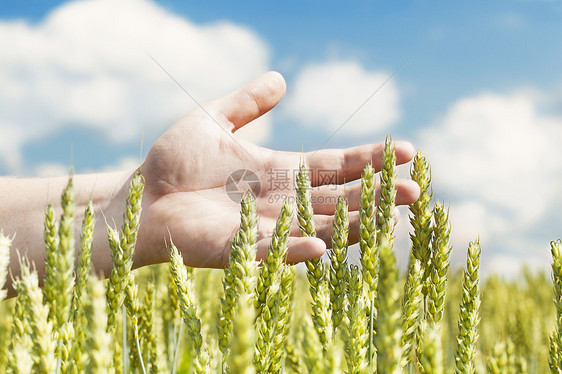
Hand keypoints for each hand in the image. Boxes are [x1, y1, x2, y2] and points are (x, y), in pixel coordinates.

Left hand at [137, 72, 419, 267]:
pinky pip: (272, 253)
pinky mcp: (237, 250)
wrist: (138, 198)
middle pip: (337, 200)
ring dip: (352, 226)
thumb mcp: (211, 122)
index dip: (368, 158)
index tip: (404, 150)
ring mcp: (262, 227)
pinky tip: (320, 249)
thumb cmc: (172, 162)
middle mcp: (280, 201)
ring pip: (317, 229)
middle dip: (375, 196)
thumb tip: (281, 80)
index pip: (333, 165)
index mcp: (279, 170)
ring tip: (389, 219)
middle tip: (415, 190)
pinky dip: (295, 252)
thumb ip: (245, 104)